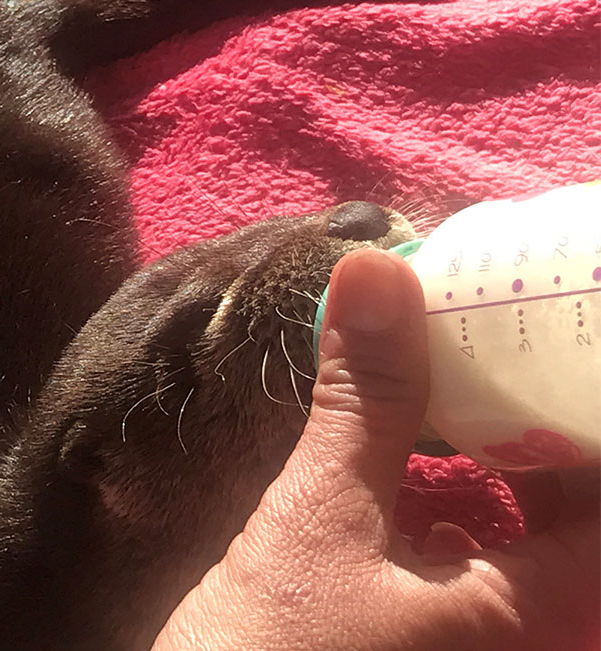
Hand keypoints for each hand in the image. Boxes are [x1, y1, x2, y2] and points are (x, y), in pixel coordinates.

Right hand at [153, 249, 599, 650]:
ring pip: (538, 550)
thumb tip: (379, 274)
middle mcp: (529, 645)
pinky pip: (490, 579)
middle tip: (521, 350)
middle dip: (555, 430)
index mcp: (534, 618)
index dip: (593, 413)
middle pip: (584, 520)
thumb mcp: (315, 520)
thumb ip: (362, 403)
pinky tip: (422, 491)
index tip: (569, 344)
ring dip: (518, 471)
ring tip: (475, 398)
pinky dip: (475, 519)